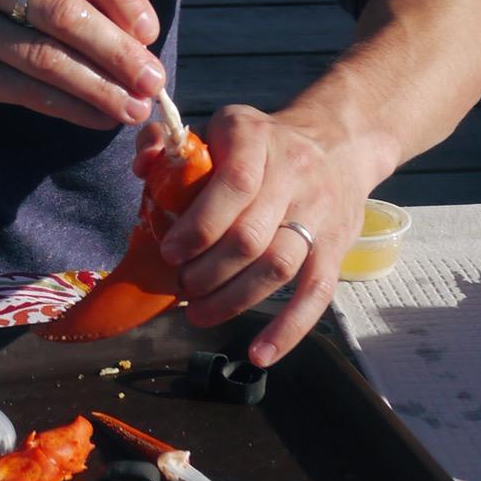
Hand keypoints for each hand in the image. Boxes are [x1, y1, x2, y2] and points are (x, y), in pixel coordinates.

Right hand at [0, 0, 165, 130]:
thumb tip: (136, 38)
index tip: (149, 30)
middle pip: (63, 9)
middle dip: (118, 50)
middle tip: (154, 81)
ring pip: (44, 56)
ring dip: (99, 86)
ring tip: (133, 108)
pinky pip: (20, 88)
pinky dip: (67, 106)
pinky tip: (95, 117)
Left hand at [144, 103, 378, 366]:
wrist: (338, 142)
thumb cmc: (260, 142)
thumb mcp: (217, 126)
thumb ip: (167, 143)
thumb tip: (143, 167)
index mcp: (256, 140)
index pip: (235, 185)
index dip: (200, 226)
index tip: (170, 252)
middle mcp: (294, 174)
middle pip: (252, 236)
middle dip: (208, 271)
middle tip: (181, 285)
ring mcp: (319, 214)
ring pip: (278, 267)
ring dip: (234, 299)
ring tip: (199, 312)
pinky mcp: (337, 247)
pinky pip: (316, 294)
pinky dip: (288, 329)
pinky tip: (259, 354)